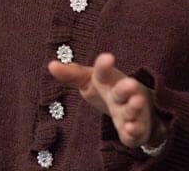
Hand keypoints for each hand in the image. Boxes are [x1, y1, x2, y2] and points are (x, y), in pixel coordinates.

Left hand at [48, 52, 165, 148]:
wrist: (138, 106)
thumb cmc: (107, 90)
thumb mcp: (89, 80)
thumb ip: (72, 74)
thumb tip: (51, 65)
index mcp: (108, 81)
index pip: (104, 72)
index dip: (104, 66)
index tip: (107, 57)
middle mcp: (122, 94)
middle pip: (122, 90)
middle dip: (126, 88)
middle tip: (130, 83)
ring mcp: (131, 111)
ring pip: (132, 109)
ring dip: (134, 107)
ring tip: (136, 102)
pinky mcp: (137, 130)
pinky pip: (135, 132)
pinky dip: (134, 131)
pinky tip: (131, 129)